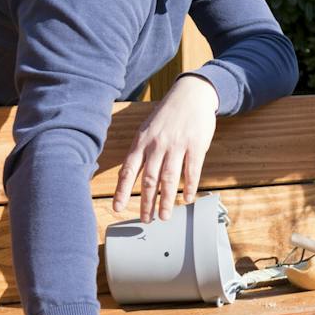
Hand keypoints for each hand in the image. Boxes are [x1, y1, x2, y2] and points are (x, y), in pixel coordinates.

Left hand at [113, 74, 218, 221]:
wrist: (191, 95)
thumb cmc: (167, 114)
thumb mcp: (147, 129)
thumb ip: (140, 151)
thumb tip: (129, 175)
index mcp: (142, 142)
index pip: (128, 171)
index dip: (122, 192)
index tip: (118, 208)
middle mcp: (157, 145)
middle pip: (149, 180)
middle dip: (146, 202)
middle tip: (145, 219)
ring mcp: (177, 146)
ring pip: (169, 179)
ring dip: (166, 201)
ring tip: (164, 216)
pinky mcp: (196, 146)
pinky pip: (191, 171)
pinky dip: (189, 187)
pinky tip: (186, 199)